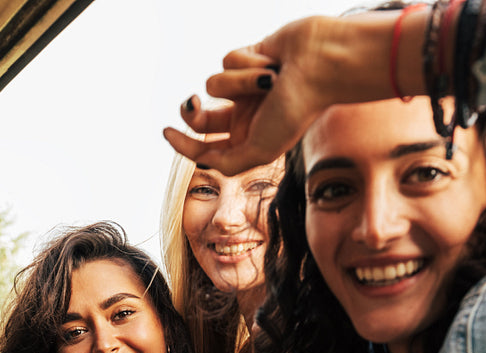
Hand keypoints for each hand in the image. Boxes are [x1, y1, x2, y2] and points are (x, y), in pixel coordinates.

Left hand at [163, 14, 402, 174]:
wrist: (320, 66)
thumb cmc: (297, 111)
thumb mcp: (259, 151)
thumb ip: (226, 162)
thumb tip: (199, 156)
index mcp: (250, 141)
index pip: (207, 146)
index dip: (184, 143)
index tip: (165, 132)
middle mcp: (247, 115)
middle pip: (201, 117)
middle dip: (191, 112)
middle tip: (191, 104)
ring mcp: (247, 86)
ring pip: (214, 84)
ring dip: (239, 82)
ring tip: (268, 81)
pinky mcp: (249, 58)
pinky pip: (228, 59)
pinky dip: (247, 62)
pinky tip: (271, 63)